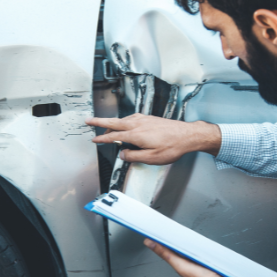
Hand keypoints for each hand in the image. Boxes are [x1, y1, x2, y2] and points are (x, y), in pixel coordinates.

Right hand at [86, 113, 220, 164]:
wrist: (187, 135)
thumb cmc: (172, 146)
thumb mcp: (151, 158)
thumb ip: (134, 156)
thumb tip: (123, 155)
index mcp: (136, 135)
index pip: (114, 137)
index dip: (102, 139)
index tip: (94, 140)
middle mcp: (138, 124)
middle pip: (114, 122)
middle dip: (99, 122)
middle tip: (88, 120)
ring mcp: (144, 119)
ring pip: (123, 120)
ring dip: (112, 123)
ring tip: (106, 127)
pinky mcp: (149, 118)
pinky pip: (131, 118)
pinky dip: (123, 121)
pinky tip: (125, 123)